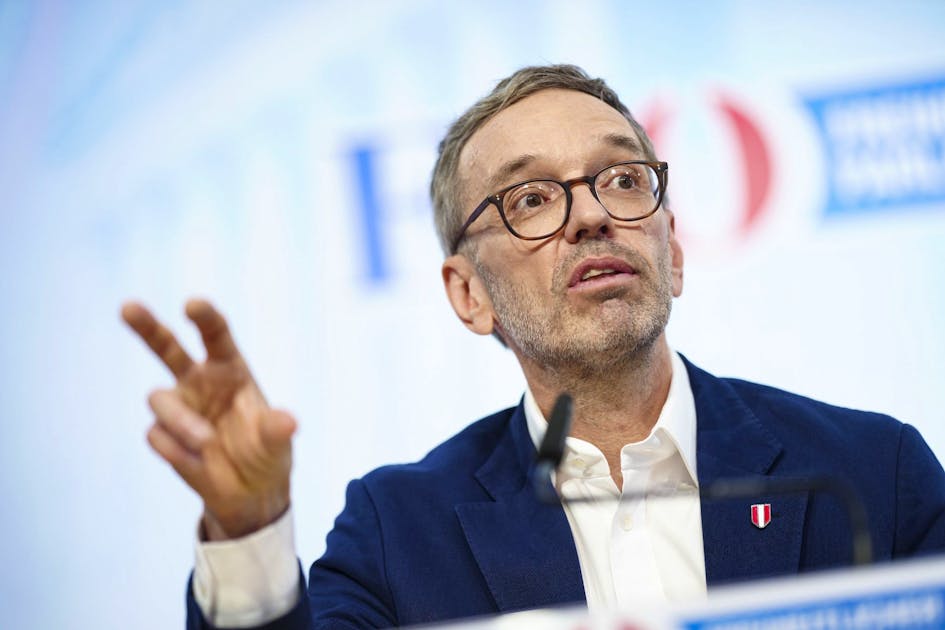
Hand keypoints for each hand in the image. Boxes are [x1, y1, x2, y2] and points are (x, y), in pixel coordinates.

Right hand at [122, 299, 295, 539]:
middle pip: (166, 347)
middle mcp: (199, 381)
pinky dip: (177, 450)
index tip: (193, 304)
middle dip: (146, 326)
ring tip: (205, 442)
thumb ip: (278, 430)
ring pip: (159, 399)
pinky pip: (157, 435)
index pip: (215, 335)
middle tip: (128, 307)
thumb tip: (289, 422)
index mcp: (230, 369)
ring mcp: (179, 407)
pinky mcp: (164, 435)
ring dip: (180, 420)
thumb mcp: (278, 443)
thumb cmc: (267, 453)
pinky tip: (198, 462)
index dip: (204, 317)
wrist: (248, 491)